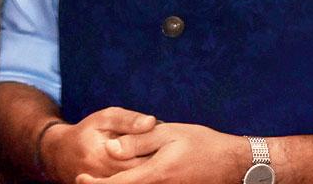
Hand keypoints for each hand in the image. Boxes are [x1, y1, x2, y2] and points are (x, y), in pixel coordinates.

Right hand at [41, 106, 157, 181]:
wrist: (62, 155)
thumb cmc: (87, 132)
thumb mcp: (105, 118)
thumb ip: (129, 120)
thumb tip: (152, 122)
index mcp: (105, 155)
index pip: (141, 158)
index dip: (157, 150)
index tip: (167, 142)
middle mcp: (104, 176)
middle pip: (142, 174)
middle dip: (156, 162)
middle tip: (165, 151)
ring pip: (138, 180)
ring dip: (149, 171)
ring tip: (154, 158)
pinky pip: (130, 183)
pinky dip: (140, 176)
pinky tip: (144, 167)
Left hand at [77, 122, 249, 183]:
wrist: (233, 164)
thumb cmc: (203, 144)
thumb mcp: (170, 134)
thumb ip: (139, 141)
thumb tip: (110, 148)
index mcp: (155, 174)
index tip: (80, 179)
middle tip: (86, 180)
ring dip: (120, 183)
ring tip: (105, 177)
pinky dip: (136, 183)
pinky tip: (132, 174)